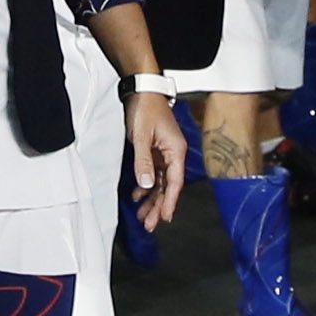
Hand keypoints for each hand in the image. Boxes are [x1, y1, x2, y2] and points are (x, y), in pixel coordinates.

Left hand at [124, 93, 187, 231]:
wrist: (142, 91)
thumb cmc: (146, 109)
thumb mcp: (141, 137)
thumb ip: (144, 162)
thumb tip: (146, 184)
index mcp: (176, 151)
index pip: (175, 182)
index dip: (170, 202)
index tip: (164, 218)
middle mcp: (173, 154)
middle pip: (169, 186)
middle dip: (159, 206)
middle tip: (150, 224)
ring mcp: (165, 153)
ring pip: (161, 182)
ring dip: (152, 199)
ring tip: (143, 216)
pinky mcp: (157, 150)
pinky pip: (154, 173)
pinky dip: (147, 186)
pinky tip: (139, 196)